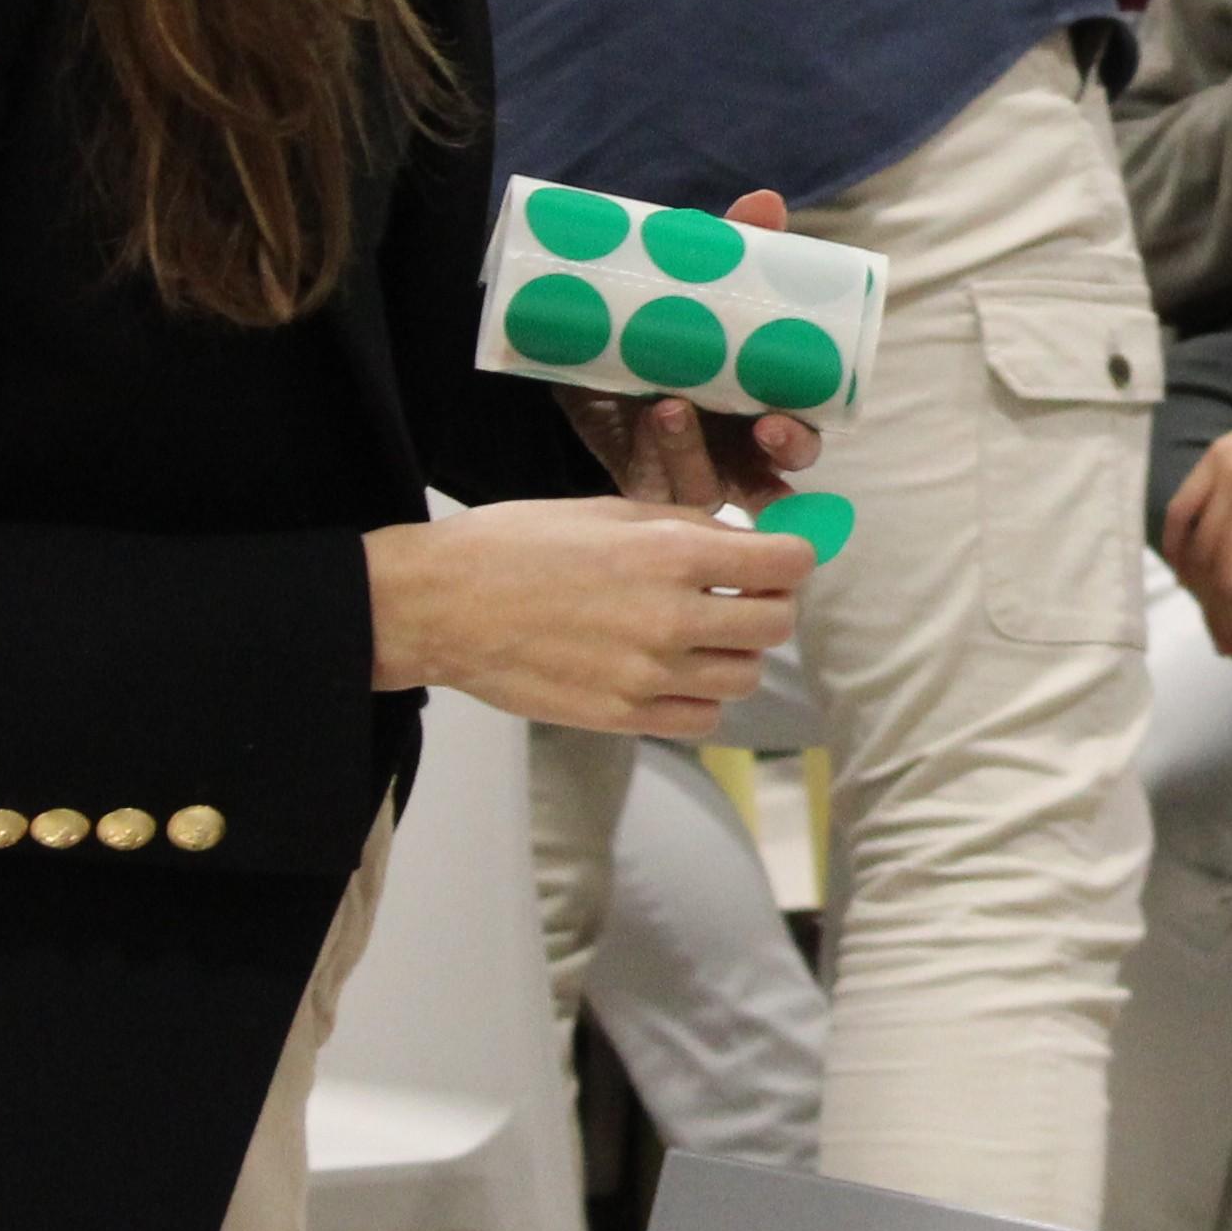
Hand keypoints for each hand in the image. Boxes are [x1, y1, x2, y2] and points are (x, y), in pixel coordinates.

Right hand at [362, 497, 813, 734]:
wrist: (440, 605)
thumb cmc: (516, 544)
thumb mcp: (608, 511)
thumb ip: (686, 528)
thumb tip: (746, 544)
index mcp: (670, 553)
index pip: (786, 565)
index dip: (790, 561)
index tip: (775, 561)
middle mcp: (669, 617)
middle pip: (776, 626)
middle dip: (768, 607)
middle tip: (739, 598)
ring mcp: (648, 675)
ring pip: (746, 677)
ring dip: (734, 655)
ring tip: (698, 636)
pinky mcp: (622, 717)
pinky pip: (703, 719)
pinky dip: (700, 698)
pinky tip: (670, 673)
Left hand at [552, 186, 825, 507]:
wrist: (580, 349)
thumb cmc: (662, 327)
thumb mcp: (693, 290)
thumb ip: (731, 253)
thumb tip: (765, 203)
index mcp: (760, 414)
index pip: (798, 441)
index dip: (796, 442)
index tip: (779, 422)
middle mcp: (729, 453)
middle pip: (768, 483)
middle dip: (767, 464)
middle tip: (760, 428)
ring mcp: (683, 469)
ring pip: (704, 487)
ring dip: (690, 453)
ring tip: (667, 405)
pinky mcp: (638, 476)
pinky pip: (649, 482)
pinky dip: (646, 456)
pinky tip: (634, 422)